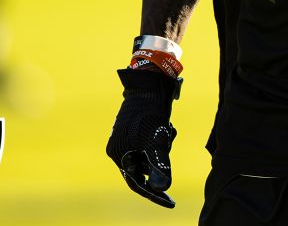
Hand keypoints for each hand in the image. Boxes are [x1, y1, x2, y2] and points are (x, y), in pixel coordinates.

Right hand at [106, 68, 180, 208]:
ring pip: (150, 155)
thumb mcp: (157, 141)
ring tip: (168, 131)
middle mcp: (120, 148)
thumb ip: (159, 165)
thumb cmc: (150, 113)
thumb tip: (163, 187)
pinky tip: (167, 127)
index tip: (169, 201)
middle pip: (145, 168)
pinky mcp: (138, 130)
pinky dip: (162, 139)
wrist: (150, 85)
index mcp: (118, 153)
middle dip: (161, 160)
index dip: (153, 193)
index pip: (136, 182)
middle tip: (169, 143)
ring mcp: (128, 139)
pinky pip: (152, 144)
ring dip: (163, 148)